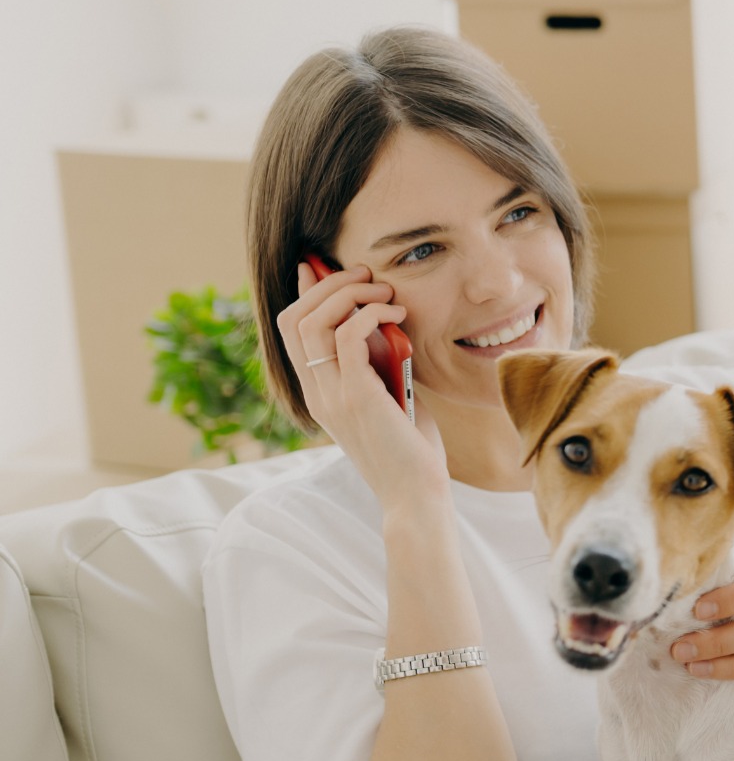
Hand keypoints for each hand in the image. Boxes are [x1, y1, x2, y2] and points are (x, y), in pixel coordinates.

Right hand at [278, 261, 447, 511]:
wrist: (415, 494)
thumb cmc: (409, 448)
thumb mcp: (387, 396)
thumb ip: (376, 364)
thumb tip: (383, 326)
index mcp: (318, 392)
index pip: (291, 330)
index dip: (303, 292)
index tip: (321, 266)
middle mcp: (316, 392)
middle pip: (294, 318)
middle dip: (328, 284)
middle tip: (367, 274)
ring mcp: (332, 395)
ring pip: (313, 321)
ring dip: (349, 294)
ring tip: (384, 292)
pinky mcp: (356, 397)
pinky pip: (347, 337)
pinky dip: (370, 315)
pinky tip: (397, 315)